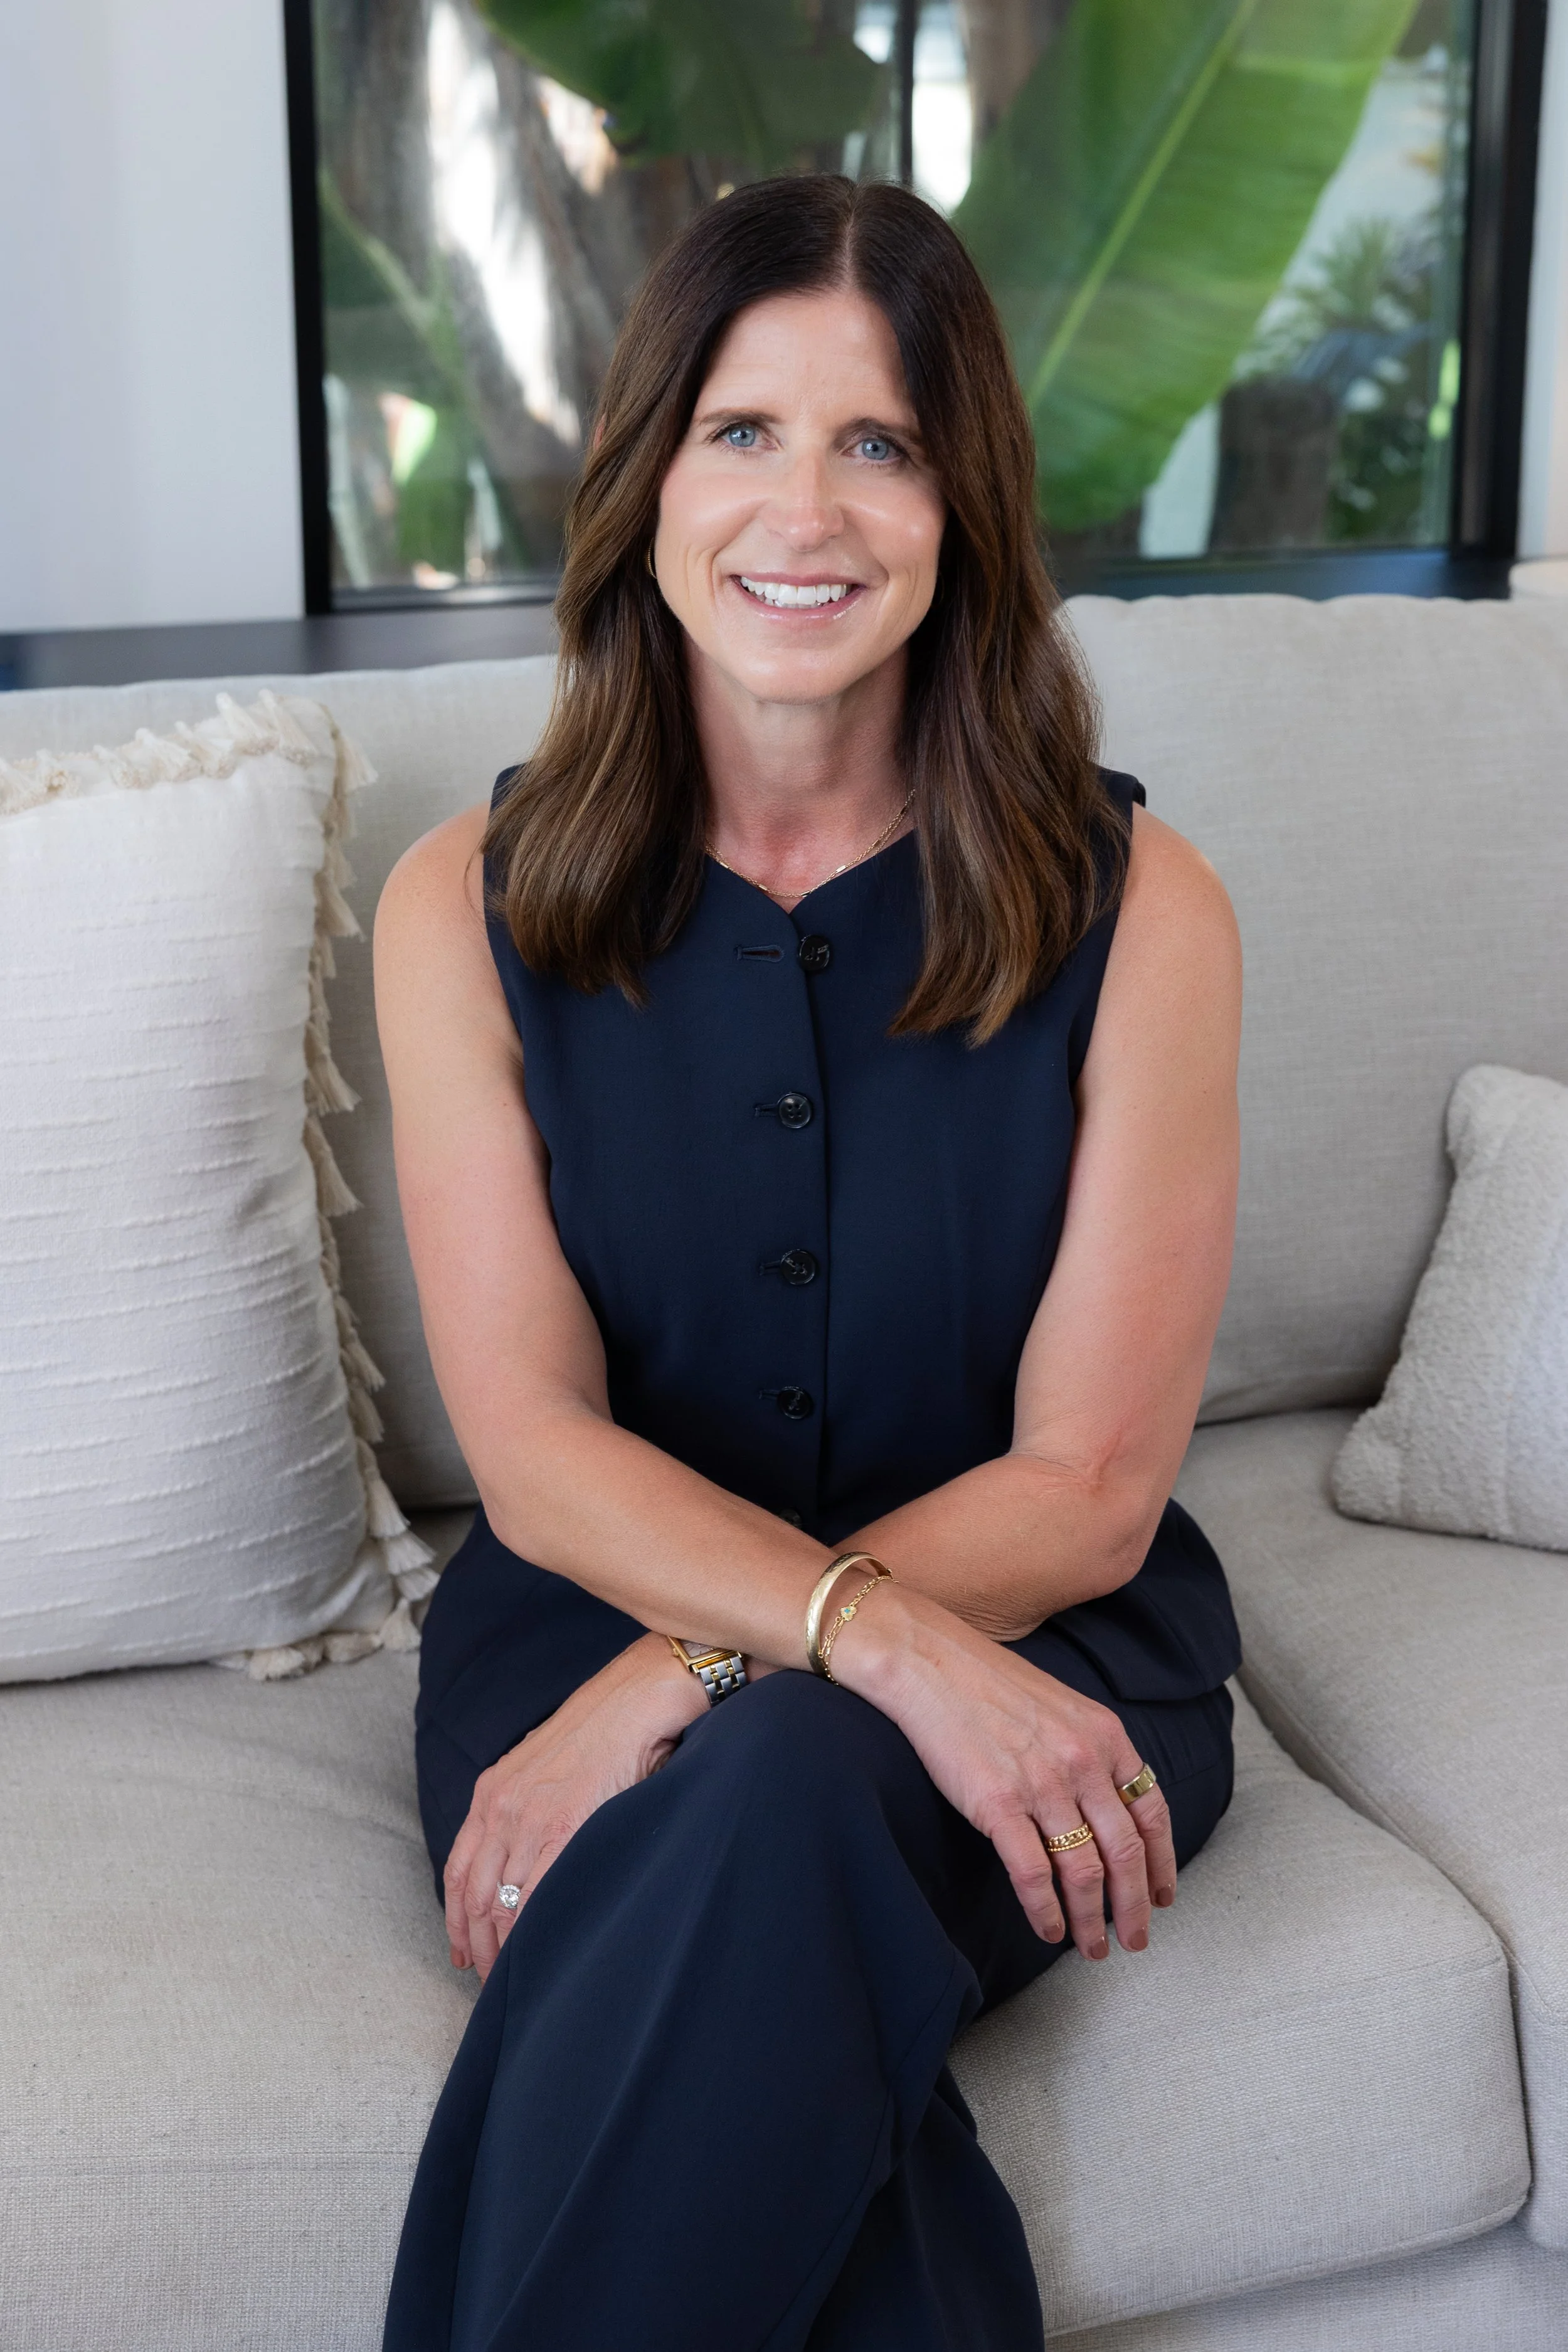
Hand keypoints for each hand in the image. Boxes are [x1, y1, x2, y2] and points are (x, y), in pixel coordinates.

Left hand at [443, 1632, 705, 1981]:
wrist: (635, 1698)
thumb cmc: (602, 1730)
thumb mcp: (544, 1768)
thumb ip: (528, 1808)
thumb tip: (529, 1860)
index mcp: (491, 1792)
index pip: (458, 1872)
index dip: (456, 1921)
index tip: (463, 1953)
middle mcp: (500, 1807)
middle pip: (474, 1898)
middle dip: (478, 1947)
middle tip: (491, 1982)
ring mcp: (529, 1818)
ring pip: (501, 1905)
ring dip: (504, 1950)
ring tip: (515, 1979)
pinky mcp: (562, 1828)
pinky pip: (536, 1896)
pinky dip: (533, 1933)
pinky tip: (538, 1955)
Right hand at [831, 1585, 1176, 1961]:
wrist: (928, 1661)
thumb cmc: (988, 1683)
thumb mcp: (1060, 1707)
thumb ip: (1090, 1753)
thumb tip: (1106, 1811)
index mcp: (1105, 1735)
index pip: (1151, 1813)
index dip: (1160, 1864)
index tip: (1161, 1898)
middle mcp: (1082, 1761)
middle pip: (1126, 1852)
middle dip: (1135, 1906)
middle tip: (1135, 1940)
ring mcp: (1041, 1784)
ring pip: (1085, 1871)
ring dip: (1092, 1919)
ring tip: (1092, 1946)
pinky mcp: (997, 1804)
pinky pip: (1033, 1874)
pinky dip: (1046, 1911)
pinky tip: (1048, 1928)